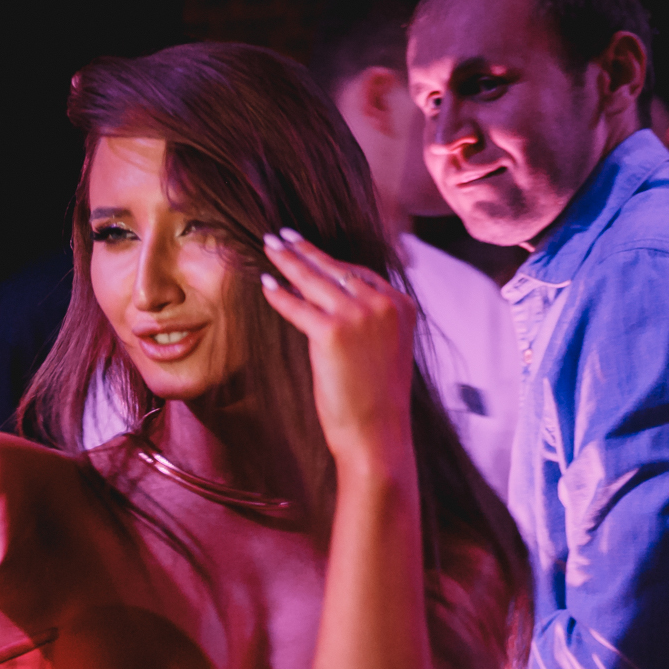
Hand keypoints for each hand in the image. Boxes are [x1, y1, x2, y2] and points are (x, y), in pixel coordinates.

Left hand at [258, 228, 417, 474]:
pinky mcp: (333, 332)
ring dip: (288, 260)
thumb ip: (370, 322)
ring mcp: (360, 315)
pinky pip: (298, 306)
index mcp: (402, 306)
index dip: (330, 262)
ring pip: (314, 279)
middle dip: (305, 250)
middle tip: (281, 236)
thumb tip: (330, 303)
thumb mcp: (385, 350)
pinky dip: (279, 294)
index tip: (309, 251)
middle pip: (336, 268)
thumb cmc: (377, 399)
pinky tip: (266, 284)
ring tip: (269, 247)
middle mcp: (384, 304)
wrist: (377, 433)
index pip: (360, 273)